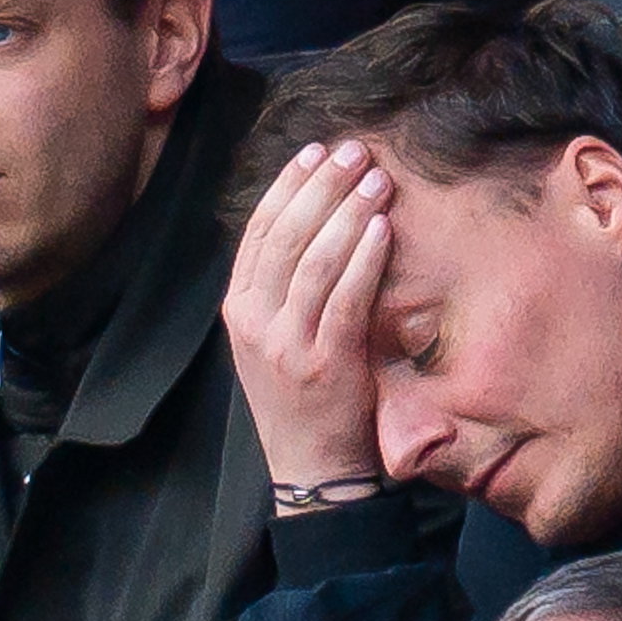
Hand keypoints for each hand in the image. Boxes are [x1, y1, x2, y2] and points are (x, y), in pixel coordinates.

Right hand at [223, 137, 394, 508]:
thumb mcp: (271, 339)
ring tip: (377, 180)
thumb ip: (281, 289)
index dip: (288, 186)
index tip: (315, 152)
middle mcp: (254, 322)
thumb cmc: (302, 397)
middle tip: (355, 151)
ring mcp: (286, 343)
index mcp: (239, 309)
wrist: (311, 469)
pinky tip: (382, 228)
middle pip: (287, 236)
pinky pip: (346, 299)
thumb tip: (313, 220)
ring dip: (348, 212)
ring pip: (315, 261)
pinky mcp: (323, 363)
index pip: (260, 232)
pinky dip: (364, 258)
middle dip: (322, 186)